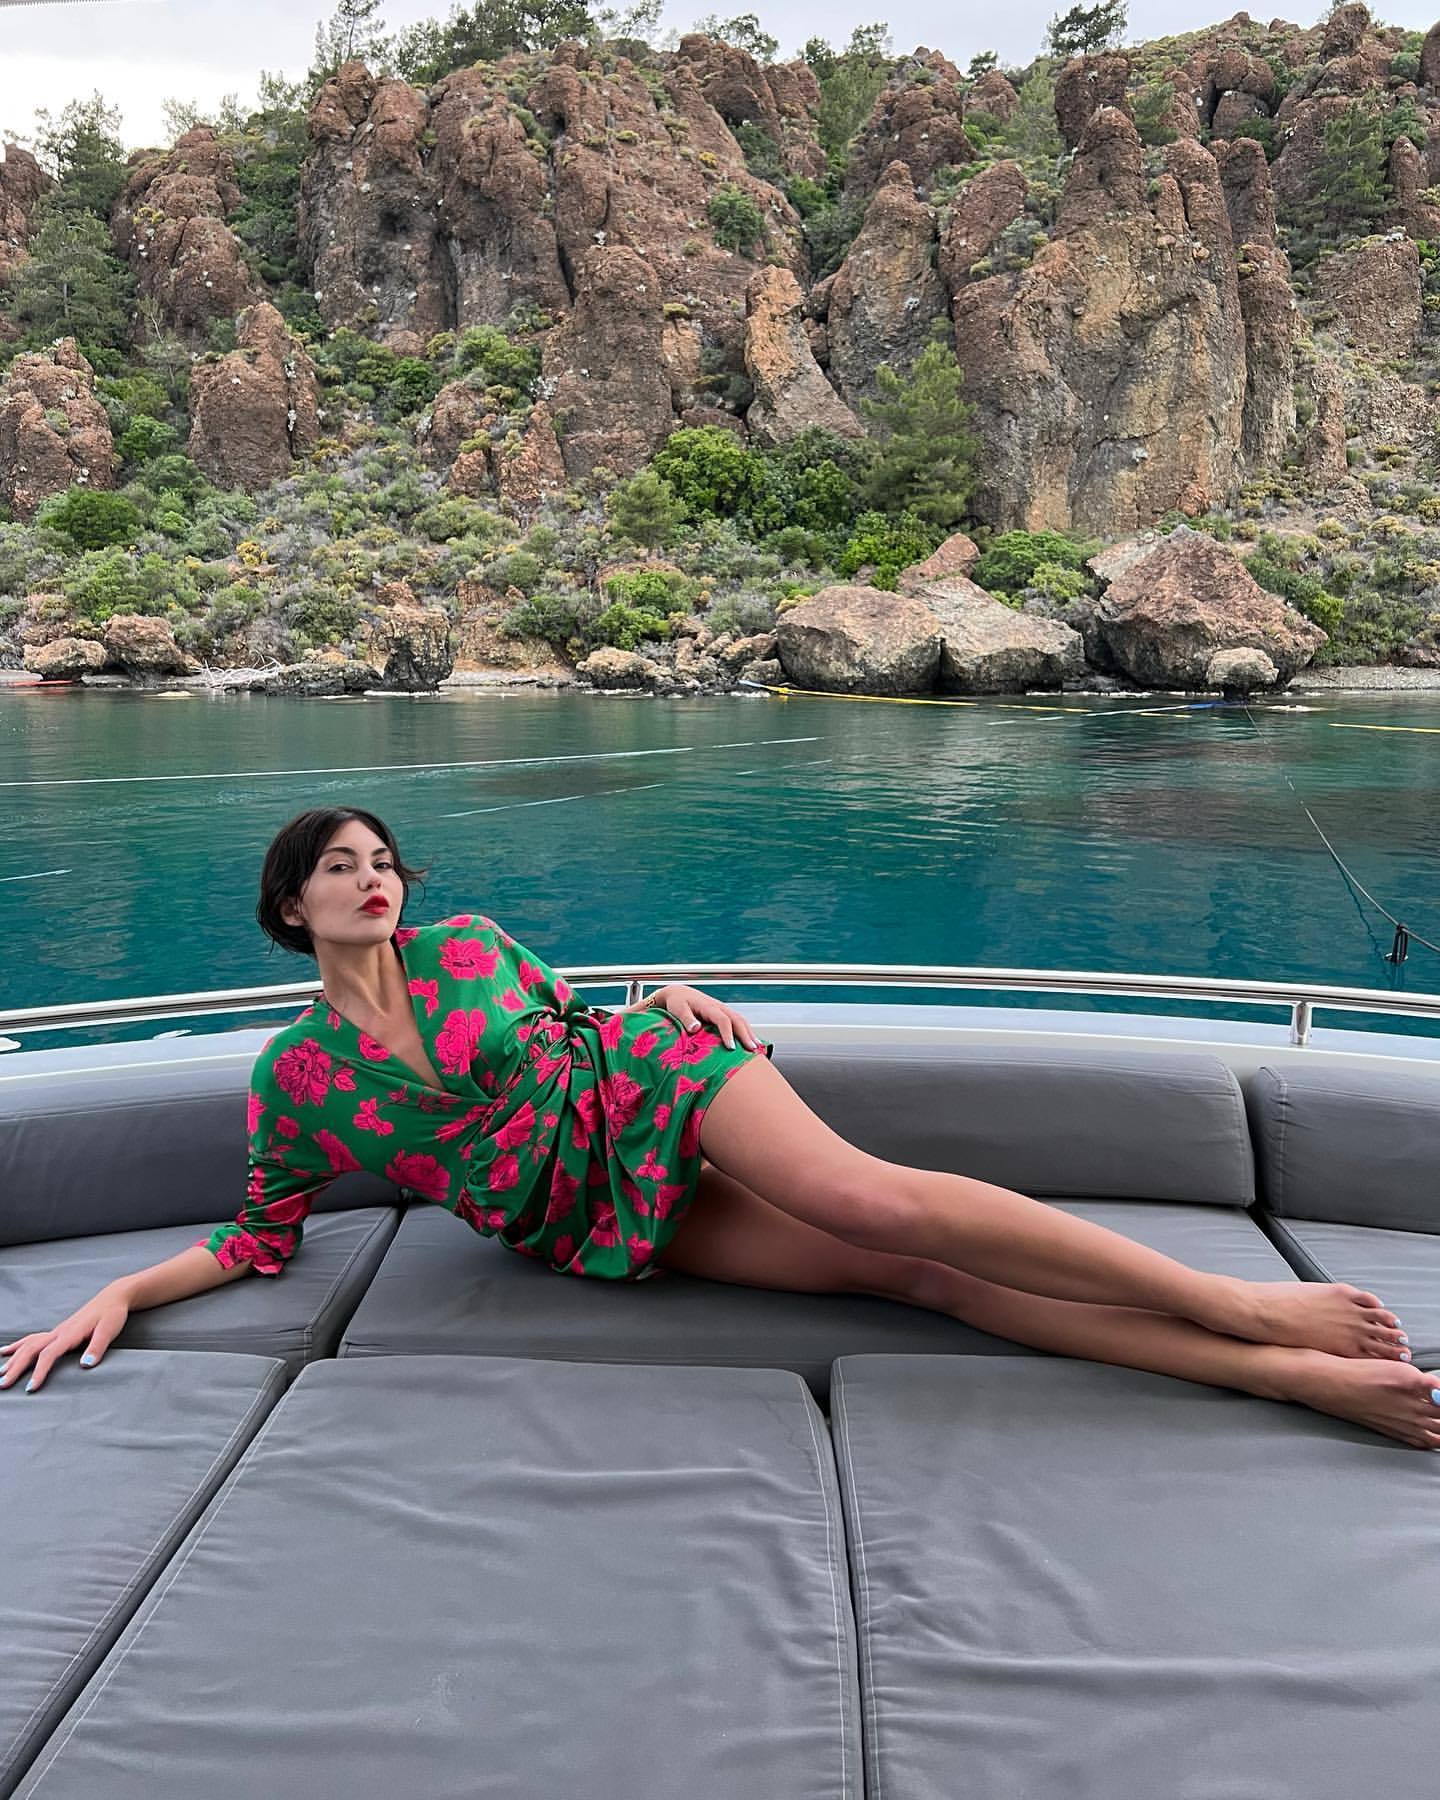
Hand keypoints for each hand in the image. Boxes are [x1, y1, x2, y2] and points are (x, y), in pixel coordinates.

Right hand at [0, 1286, 131, 1393]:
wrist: (113, 1298)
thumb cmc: (113, 1314)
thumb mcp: (110, 1330)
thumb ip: (97, 1347)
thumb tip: (85, 1365)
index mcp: (70, 1333)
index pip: (49, 1354)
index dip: (39, 1372)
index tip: (30, 1388)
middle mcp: (59, 1332)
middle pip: (31, 1350)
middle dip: (16, 1368)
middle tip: (3, 1385)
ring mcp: (56, 1331)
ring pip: (28, 1344)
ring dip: (13, 1359)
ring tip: (0, 1373)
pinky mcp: (58, 1331)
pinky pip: (32, 1339)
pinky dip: (18, 1346)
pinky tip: (5, 1351)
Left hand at [644, 984, 763, 1051]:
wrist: (679, 993)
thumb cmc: (677, 1002)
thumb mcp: (678, 1009)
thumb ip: (686, 1019)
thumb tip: (695, 1028)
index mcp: (708, 1006)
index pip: (723, 1020)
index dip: (728, 1034)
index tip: (731, 1048)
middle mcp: (719, 1007)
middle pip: (737, 1020)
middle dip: (746, 1035)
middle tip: (753, 1050)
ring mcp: (723, 1010)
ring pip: (741, 1020)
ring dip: (750, 1034)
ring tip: (759, 1048)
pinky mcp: (724, 1014)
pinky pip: (738, 1022)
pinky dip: (747, 1032)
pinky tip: (752, 1042)